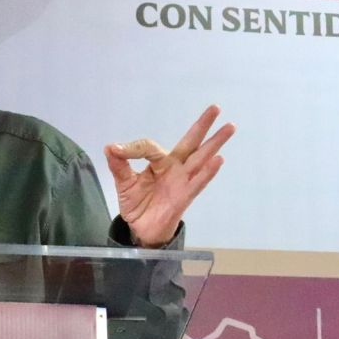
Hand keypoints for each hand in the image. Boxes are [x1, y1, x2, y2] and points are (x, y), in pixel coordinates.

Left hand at [105, 105, 234, 247]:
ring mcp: (182, 182)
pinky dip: (208, 172)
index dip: (133, 148)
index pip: (150, 146)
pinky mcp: (184, 197)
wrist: (141, 230)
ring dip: (214, 144)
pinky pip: (198, 183)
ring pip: (201, 159)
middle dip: (203, 125)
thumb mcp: (124, 183)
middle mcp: (175, 168)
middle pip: (191, 143)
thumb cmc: (138, 204)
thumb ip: (119, 165)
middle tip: (215, 108)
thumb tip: (110, 147)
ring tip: (229, 127)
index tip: (116, 151)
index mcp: (160, 162)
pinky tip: (218, 160)